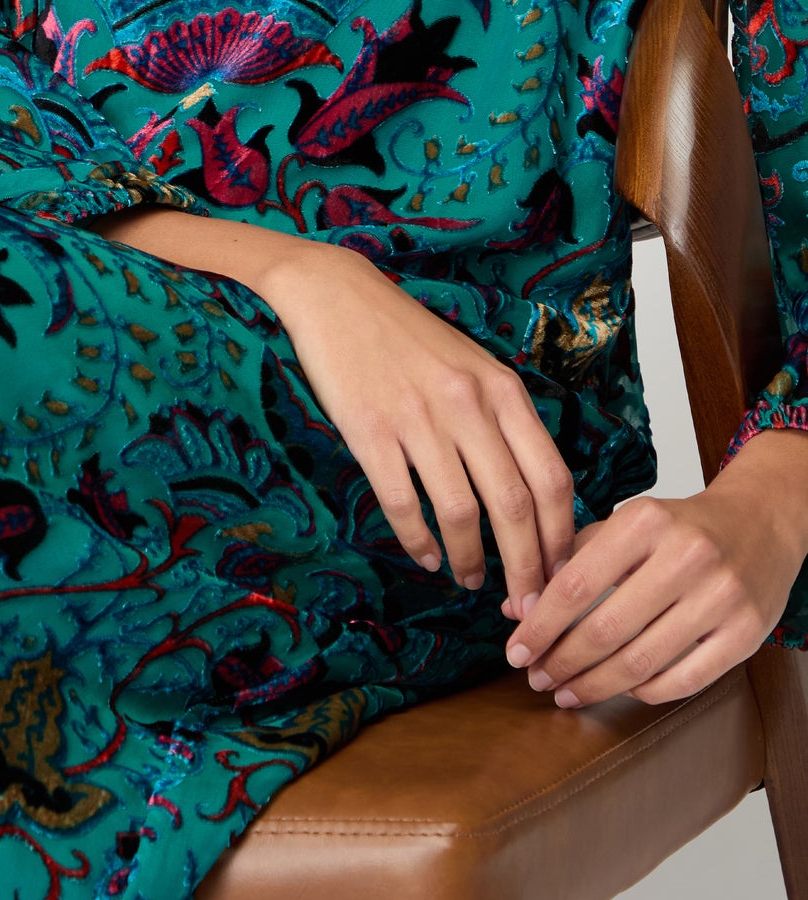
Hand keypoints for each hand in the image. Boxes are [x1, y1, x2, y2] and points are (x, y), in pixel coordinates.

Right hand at [260, 239, 574, 611]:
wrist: (337, 295)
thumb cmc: (407, 335)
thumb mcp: (474, 366)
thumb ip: (504, 420)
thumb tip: (531, 496)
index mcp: (503, 390)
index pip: (552, 478)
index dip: (561, 538)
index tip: (561, 574)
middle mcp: (469, 405)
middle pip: (515, 507)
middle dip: (526, 568)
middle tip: (525, 604)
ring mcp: (418, 418)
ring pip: (462, 512)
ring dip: (471, 560)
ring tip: (469, 580)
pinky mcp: (370, 430)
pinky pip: (404, 503)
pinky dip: (419, 541)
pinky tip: (426, 556)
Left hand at [503, 449, 807, 706]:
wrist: (761, 523)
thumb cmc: (680, 529)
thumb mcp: (625, 526)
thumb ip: (570, 561)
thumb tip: (517, 611)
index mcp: (645, 521)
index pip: (576, 585)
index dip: (540, 626)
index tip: (516, 652)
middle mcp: (686, 556)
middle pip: (606, 629)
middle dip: (562, 662)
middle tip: (537, 678)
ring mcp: (720, 597)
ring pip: (642, 661)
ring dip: (595, 686)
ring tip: (567, 692)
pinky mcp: (746, 633)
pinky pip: (685, 680)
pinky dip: (646, 691)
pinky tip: (622, 690)